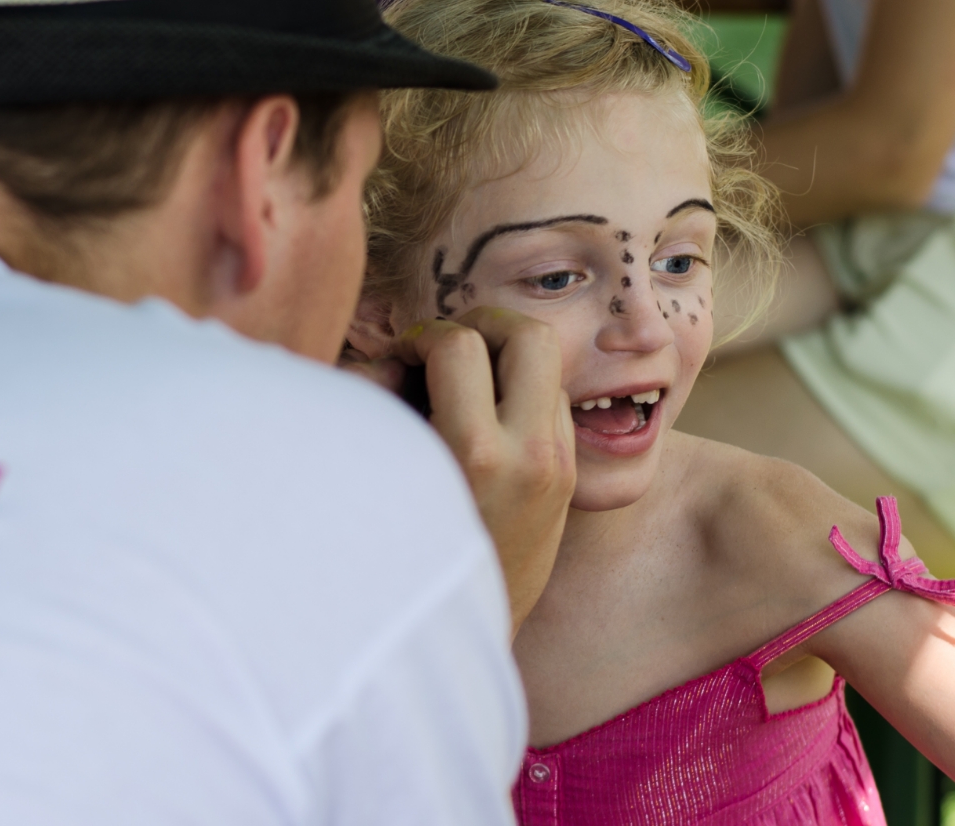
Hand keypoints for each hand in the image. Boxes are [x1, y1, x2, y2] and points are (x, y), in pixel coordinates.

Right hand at [393, 308, 576, 637]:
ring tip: (464, 380)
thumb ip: (385, 407)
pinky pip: (552, 402)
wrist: (469, 629)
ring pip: (548, 363)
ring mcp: (559, 464)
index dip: (422, 338)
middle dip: (484, 325)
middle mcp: (532, 455)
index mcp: (478, 454)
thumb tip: (392, 360)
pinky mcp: (570, 476)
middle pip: (529, 335)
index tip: (401, 360)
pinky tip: (484, 418)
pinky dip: (518, 393)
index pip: (458, 345)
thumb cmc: (408, 553)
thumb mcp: (393, 475)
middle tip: (448, 348)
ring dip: (503, 357)